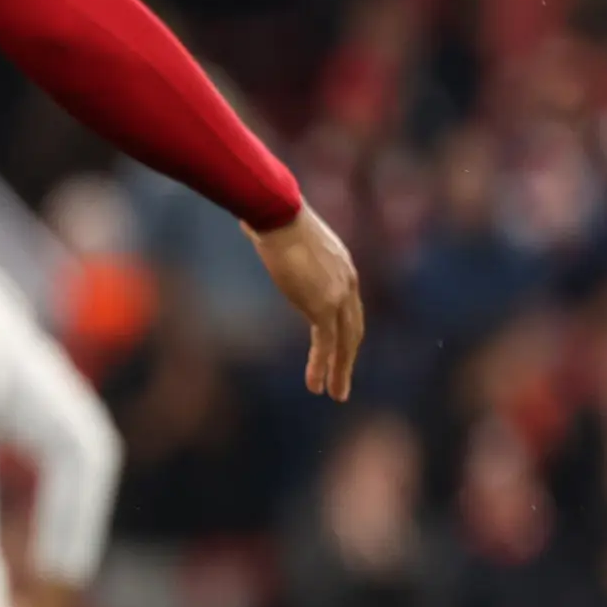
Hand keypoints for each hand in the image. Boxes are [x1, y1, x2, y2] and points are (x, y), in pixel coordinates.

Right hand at [247, 203, 364, 401]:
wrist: (278, 213)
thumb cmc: (273, 214)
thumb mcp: (283, 233)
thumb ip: (278, 242)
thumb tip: (253, 226)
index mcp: (342, 266)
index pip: (349, 306)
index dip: (345, 331)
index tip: (338, 350)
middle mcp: (348, 281)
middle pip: (354, 328)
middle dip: (348, 357)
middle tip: (342, 382)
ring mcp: (339, 295)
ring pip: (346, 342)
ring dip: (340, 370)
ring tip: (336, 394)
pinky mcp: (323, 306)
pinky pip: (327, 344)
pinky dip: (322, 367)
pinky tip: (315, 386)